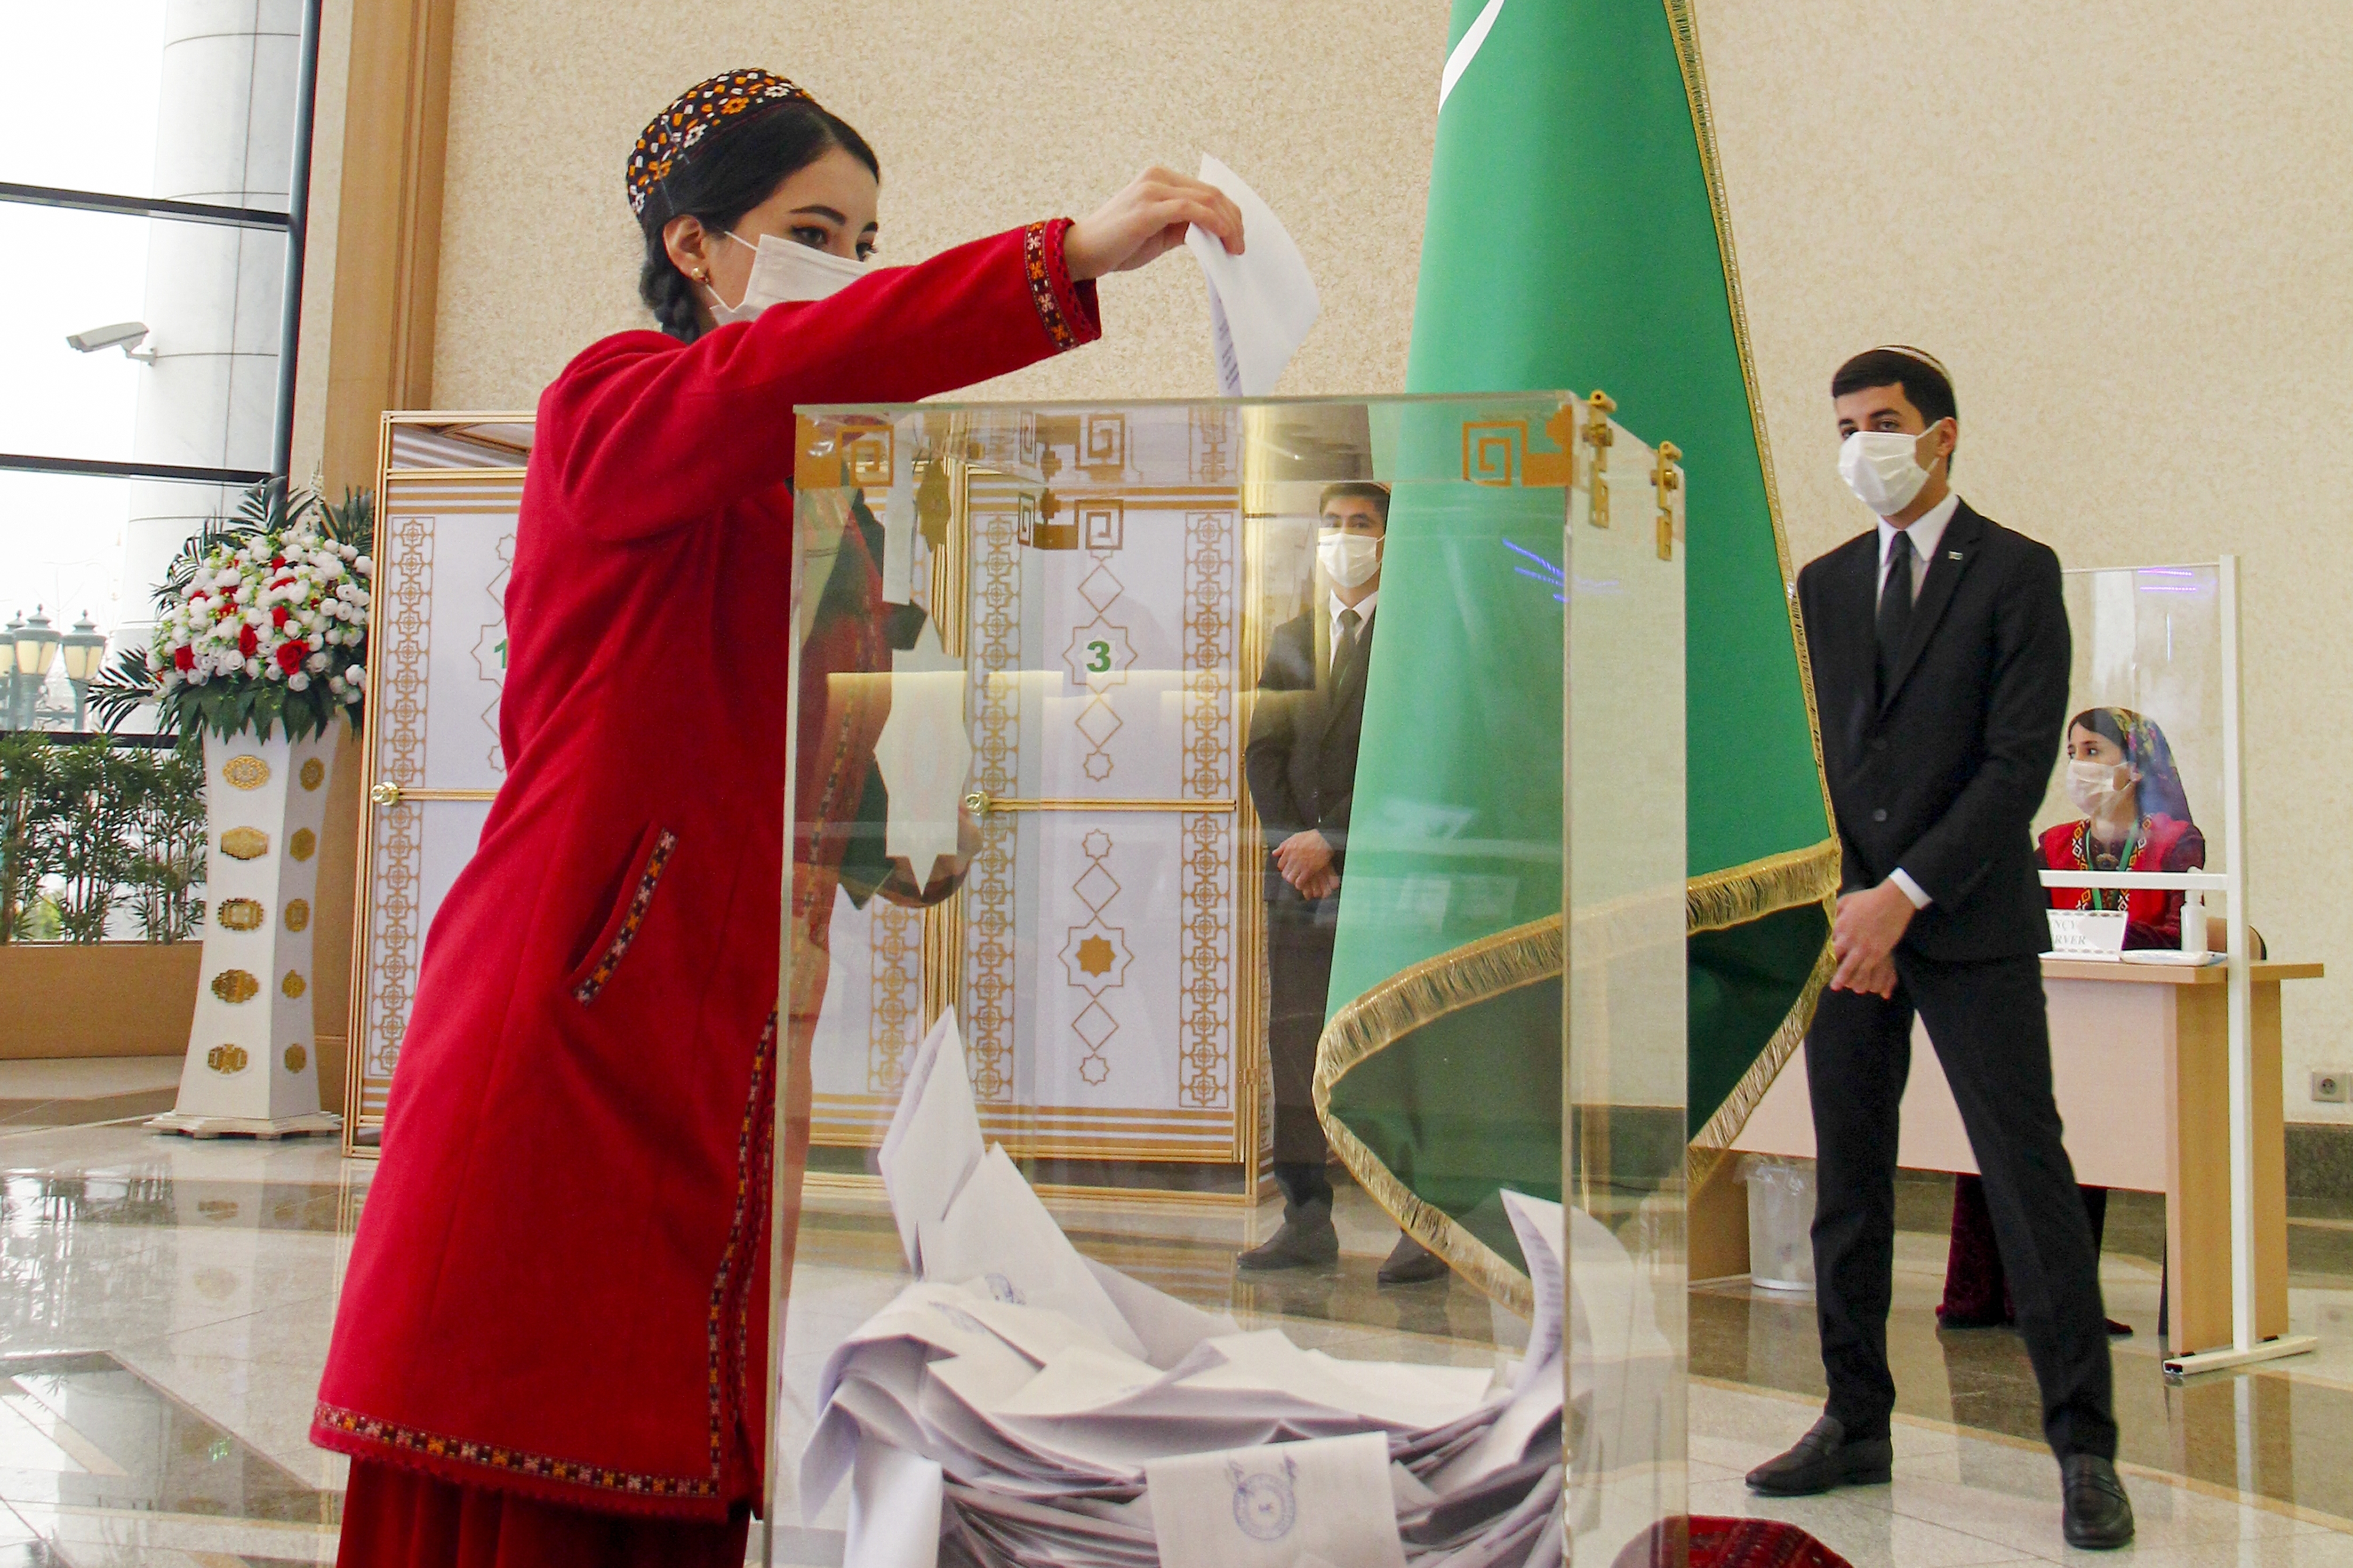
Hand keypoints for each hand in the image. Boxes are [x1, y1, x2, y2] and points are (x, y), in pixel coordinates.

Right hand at [1063, 167, 1242, 280]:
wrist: (1083, 252)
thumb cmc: (1120, 244)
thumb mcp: (1160, 232)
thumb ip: (1185, 226)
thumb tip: (1215, 232)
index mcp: (1160, 178)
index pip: (1207, 191)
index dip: (1230, 212)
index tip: (1239, 236)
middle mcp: (1157, 177)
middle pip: (1212, 193)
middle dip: (1234, 220)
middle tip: (1241, 246)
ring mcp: (1152, 190)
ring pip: (1206, 200)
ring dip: (1228, 225)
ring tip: (1235, 247)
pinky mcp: (1148, 208)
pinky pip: (1191, 210)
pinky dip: (1212, 223)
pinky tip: (1222, 238)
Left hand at [1274, 830, 1336, 899]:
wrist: (1325, 839)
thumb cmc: (1312, 837)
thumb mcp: (1295, 837)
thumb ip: (1284, 846)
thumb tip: (1274, 853)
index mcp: (1288, 850)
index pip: (1280, 865)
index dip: (1284, 868)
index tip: (1288, 868)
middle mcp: (1292, 858)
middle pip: (1285, 873)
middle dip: (1288, 875)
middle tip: (1293, 875)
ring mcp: (1300, 865)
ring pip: (1290, 878)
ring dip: (1293, 880)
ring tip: (1297, 879)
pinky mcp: (1308, 870)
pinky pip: (1299, 882)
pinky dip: (1300, 884)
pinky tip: (1302, 884)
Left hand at [1829, 881, 1915, 996]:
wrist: (1893, 901)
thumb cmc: (1868, 899)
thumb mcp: (1846, 900)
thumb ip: (1835, 910)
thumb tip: (1827, 917)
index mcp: (1839, 925)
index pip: (1826, 944)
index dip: (1821, 954)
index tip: (1815, 961)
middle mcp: (1849, 938)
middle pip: (1835, 958)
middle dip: (1828, 969)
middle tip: (1822, 977)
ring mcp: (1863, 947)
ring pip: (1849, 968)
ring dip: (1842, 979)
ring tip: (1837, 987)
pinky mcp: (1877, 953)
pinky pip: (1866, 970)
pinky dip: (1861, 978)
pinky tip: (1858, 984)